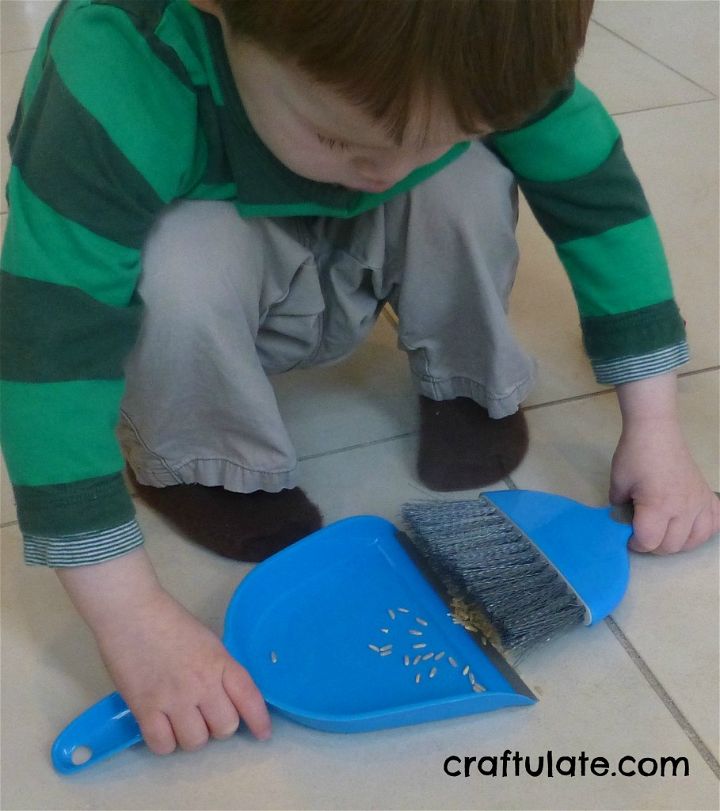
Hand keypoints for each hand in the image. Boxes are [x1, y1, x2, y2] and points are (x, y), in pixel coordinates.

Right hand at [93, 587, 270, 753]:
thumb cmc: (169, 621)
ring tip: (181, 721)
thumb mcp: (207, 642)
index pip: (249, 698)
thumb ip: (219, 669)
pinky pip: (163, 746)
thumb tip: (224, 696)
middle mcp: (202, 683)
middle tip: (206, 715)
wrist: (131, 612)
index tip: (263, 734)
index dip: (259, 720)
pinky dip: (164, 742)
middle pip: (225, 727)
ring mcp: (174, 698)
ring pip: (196, 742)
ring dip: (191, 736)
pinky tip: (161, 728)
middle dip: (218, 726)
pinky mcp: (145, 709)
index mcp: (220, 662)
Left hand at [610, 418, 718, 553]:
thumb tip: (624, 520)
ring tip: (665, 533)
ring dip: (678, 543)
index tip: (629, 537)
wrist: (656, 432)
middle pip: (671, 546)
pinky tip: (690, 526)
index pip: (649, 542)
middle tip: (644, 534)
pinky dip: (703, 531)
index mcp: (658, 506)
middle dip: (654, 546)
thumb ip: (620, 507)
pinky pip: (714, 524)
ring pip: (695, 540)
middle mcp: (683, 509)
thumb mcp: (618, 484)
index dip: (635, 544)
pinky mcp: (708, 495)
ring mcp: (699, 503)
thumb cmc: (634, 455)